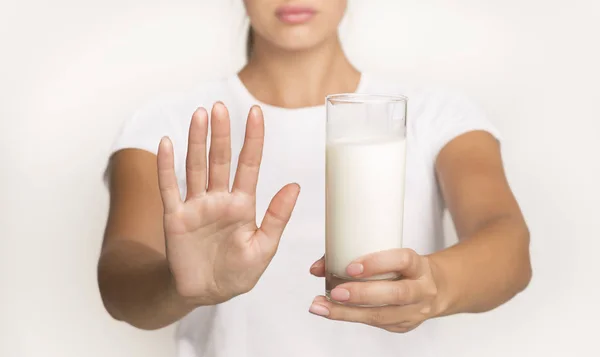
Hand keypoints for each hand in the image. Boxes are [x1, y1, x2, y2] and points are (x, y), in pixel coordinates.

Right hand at [157, 102, 299, 304]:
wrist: (206, 293)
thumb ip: (277, 217)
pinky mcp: (175, 217)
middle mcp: (219, 199)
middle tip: (220, 107)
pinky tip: (166, 143)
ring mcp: (196, 206)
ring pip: (196, 167)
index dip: (253, 139)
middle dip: (221, 133)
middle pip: (220, 159)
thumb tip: (295, 185)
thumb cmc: (238, 272)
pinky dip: (166, 166)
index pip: (249, 164)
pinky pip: (169, 188)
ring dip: (196, 141)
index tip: (256, 112)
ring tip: (199, 115)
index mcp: (243, 204)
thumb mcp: (264, 248)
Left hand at [308, 249, 443, 332]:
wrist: (434, 288)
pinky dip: (350, 317)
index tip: (350, 267)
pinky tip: (332, 311)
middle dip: (361, 294)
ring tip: (321, 306)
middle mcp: (422, 290)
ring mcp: (414, 312)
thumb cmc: (403, 267)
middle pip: (395, 294)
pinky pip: (376, 323)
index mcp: (419, 266)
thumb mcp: (389, 254)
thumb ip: (353, 254)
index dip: (377, 263)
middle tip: (334, 292)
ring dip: (347, 312)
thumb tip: (316, 268)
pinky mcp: (403, 326)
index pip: (403, 261)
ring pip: (382, 316)